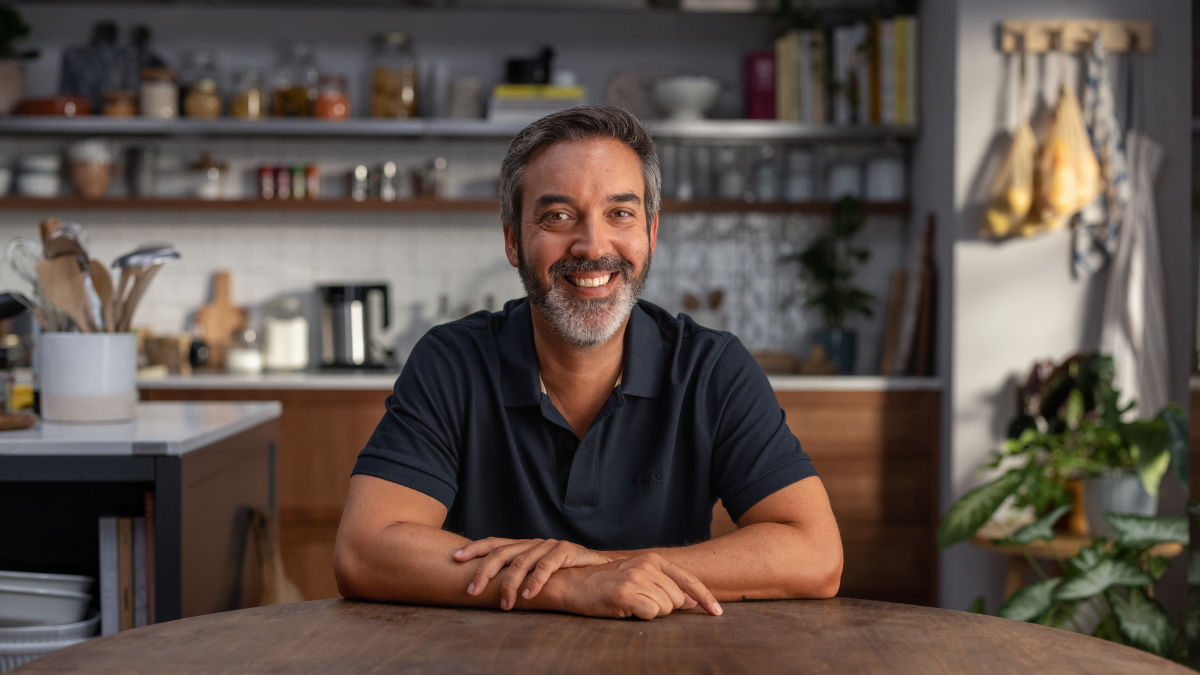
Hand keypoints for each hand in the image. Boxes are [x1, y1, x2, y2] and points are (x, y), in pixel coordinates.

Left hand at [453, 537, 611, 609]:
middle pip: (501, 553)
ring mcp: (548, 545)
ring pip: (521, 562)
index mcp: (522, 546)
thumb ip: (516, 573)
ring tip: (504, 605)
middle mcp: (532, 543)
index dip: (474, 549)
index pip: (493, 543)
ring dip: (510, 585)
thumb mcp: (535, 570)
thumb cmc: (563, 571)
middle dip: (483, 572)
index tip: (455, 558)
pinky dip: (535, 581)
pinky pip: (546, 566)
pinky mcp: (565, 551)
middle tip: (472, 592)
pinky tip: (527, 595)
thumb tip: (487, 587)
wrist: (598, 565)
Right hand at [557, 553, 721, 619]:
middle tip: (641, 602)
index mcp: (653, 559)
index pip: (688, 580)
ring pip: (665, 608)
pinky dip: (642, 616)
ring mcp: (637, 577)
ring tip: (631, 603)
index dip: (705, 597)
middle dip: (664, 607)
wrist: (574, 583)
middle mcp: (647, 565)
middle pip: (678, 599)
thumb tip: (692, 601)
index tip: (717, 613)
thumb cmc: (607, 584)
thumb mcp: (639, 577)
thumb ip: (666, 585)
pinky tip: (627, 608)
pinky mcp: (626, 593)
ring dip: (651, 611)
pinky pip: (651, 614)